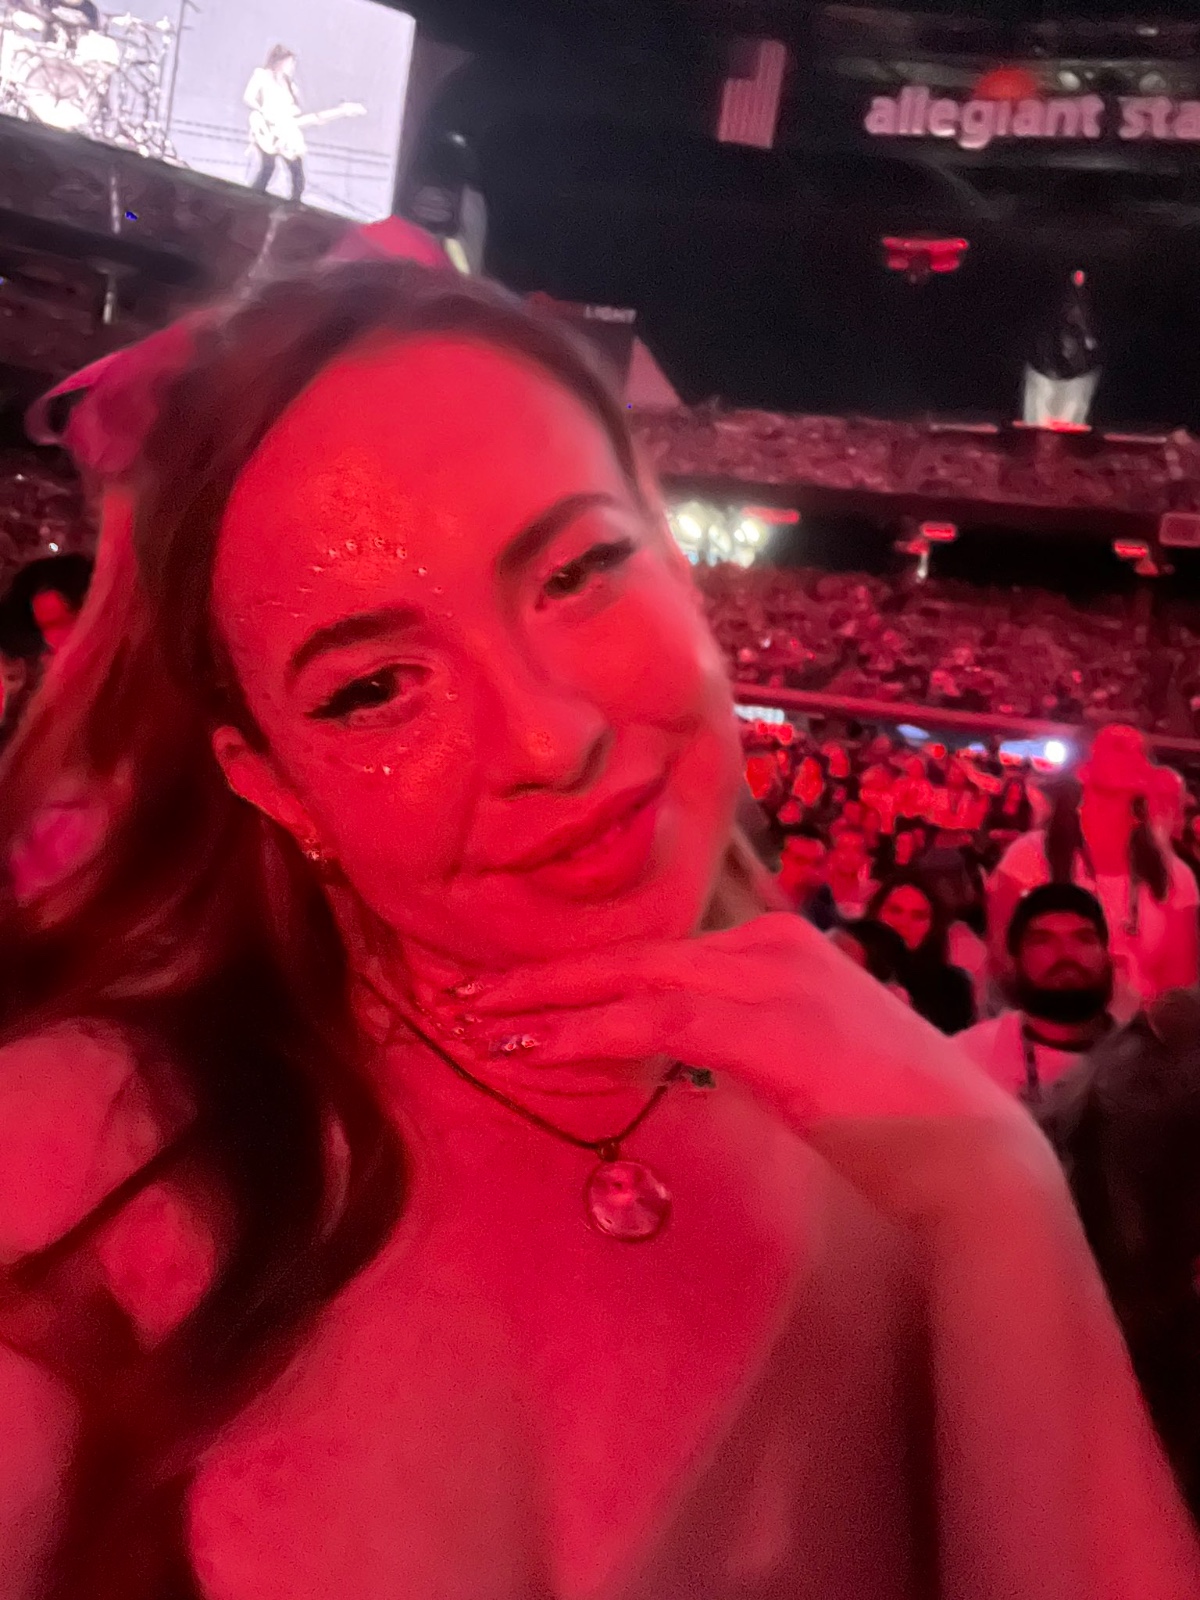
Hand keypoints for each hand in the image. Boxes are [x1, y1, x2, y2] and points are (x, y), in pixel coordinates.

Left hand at [457, 913, 1019, 1133]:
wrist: (965, 1150)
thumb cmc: (893, 1117)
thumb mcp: (807, 1058)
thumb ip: (741, 1041)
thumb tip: (674, 1054)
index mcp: (780, 943)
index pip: (661, 952)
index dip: (589, 974)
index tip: (530, 994)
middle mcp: (768, 945)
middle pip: (633, 953)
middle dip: (549, 977)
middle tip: (478, 996)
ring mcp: (766, 978)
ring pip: (630, 982)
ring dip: (550, 1006)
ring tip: (485, 1026)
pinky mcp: (761, 1026)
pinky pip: (651, 1024)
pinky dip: (588, 1037)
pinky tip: (542, 1055)